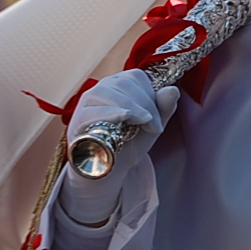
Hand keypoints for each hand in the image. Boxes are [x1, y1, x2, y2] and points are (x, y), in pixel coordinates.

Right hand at [61, 70, 179, 223]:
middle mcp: (102, 89)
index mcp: (119, 86)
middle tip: (155, 127)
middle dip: (144, 103)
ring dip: (130, 105)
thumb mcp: (151, 127)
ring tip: (144, 121)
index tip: (158, 121)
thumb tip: (173, 90)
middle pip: (123, 83)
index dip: (151, 94)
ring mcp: (87, 104)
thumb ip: (163, 109)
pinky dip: (110, 112)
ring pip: (106, 92)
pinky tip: (124, 117)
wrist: (109, 172)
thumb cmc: (129, 144)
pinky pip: (91, 111)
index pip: (136, 77)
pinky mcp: (77, 121)